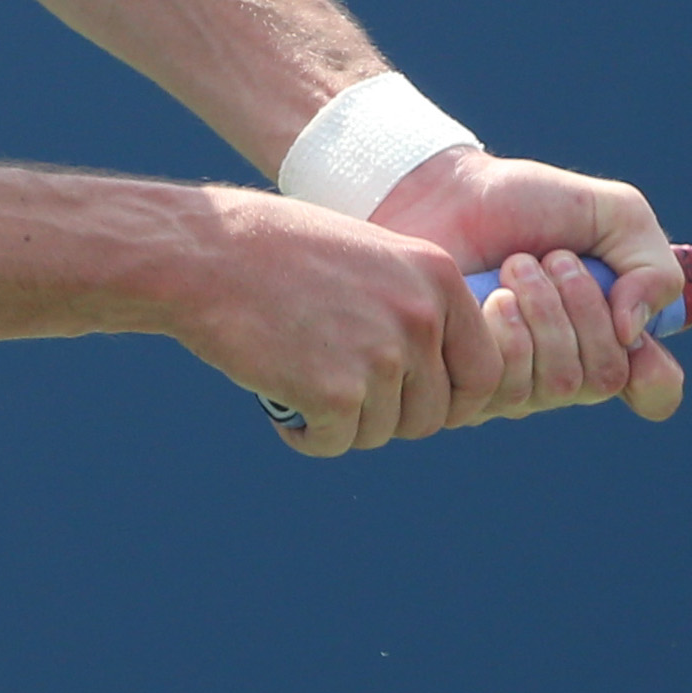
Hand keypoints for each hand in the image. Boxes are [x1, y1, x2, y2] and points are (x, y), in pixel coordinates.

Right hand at [174, 188, 505, 459]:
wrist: (207, 252)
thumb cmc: (280, 249)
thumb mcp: (372, 257)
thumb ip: (413, 306)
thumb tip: (436, 373)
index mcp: (438, 279)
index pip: (485, 370)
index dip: (451, 398)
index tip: (413, 401)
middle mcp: (420, 318)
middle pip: (431, 414)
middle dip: (388, 417)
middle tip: (343, 397)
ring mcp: (380, 357)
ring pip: (381, 432)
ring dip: (343, 424)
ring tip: (303, 388)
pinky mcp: (334, 393)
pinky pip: (334, 443)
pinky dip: (306, 435)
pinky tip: (282, 404)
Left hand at [373, 148, 685, 425]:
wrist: (444, 195)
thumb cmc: (523, 203)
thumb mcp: (611, 212)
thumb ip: (652, 264)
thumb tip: (634, 332)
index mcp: (605, 331)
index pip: (653, 390)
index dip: (654, 374)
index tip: (630, 329)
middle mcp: (565, 367)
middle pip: (606, 378)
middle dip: (585, 308)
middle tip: (554, 259)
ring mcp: (517, 386)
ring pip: (560, 384)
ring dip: (545, 311)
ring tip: (516, 266)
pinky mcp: (469, 390)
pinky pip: (510, 388)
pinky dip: (508, 331)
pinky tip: (490, 297)